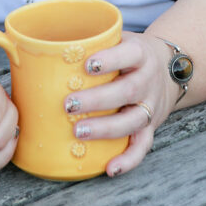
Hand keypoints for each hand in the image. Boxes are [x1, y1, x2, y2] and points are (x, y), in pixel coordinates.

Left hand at [62, 31, 178, 176]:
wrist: (168, 67)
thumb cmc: (128, 53)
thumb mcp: (118, 37)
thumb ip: (90, 40)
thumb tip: (37, 44)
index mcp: (140, 53)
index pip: (130, 54)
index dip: (110, 59)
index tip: (86, 64)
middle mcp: (148, 80)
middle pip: (128, 90)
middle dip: (98, 100)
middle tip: (69, 104)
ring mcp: (151, 105)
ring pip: (134, 120)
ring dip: (106, 129)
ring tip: (78, 132)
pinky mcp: (151, 126)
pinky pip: (143, 146)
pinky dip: (128, 159)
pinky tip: (109, 168)